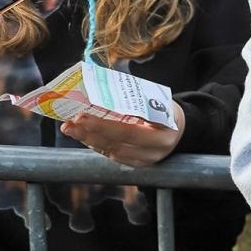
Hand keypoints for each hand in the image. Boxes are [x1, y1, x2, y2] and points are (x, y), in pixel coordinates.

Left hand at [62, 105, 185, 167]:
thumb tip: (101, 87)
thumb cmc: (166, 109)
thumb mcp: (159, 101)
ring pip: (112, 152)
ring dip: (88, 140)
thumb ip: (135, 100)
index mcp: (164, 133)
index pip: (130, 131)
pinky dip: (96, 145)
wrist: (180, 129)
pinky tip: (84, 135)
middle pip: (118, 144)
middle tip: (71, 122)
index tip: (83, 116)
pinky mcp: (137, 164)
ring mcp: (146, 159)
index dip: (104, 126)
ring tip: (70, 128)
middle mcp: (156, 150)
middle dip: (90, 133)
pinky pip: (113, 155)